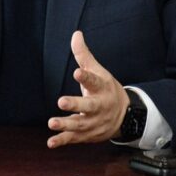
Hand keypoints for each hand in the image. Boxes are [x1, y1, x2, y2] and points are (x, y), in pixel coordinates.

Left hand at [47, 31, 129, 147]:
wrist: (125, 116)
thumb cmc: (106, 89)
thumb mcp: (98, 71)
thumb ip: (84, 55)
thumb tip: (76, 33)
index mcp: (102, 88)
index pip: (94, 81)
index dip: (86, 77)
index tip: (77, 72)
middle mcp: (99, 106)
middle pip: (89, 106)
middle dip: (75, 105)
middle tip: (61, 101)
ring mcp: (94, 122)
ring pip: (81, 124)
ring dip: (66, 124)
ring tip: (52, 122)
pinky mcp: (88, 135)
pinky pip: (75, 139)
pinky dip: (63, 141)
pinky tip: (51, 142)